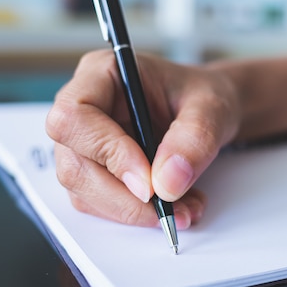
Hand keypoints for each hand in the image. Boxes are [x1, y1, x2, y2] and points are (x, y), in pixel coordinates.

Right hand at [46, 49, 240, 228]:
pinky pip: (101, 204)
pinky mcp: (95, 170)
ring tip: (185, 207)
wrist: (210, 113)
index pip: (74, 116)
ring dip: (134, 211)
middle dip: (123, 197)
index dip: (107, 152)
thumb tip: (166, 183)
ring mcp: (84, 142)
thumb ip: (194, 139)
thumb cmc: (204, 97)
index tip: (148, 182)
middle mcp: (84, 107)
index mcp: (102, 73)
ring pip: (84, 191)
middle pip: (74, 164)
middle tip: (170, 209)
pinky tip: (176, 205)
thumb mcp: (212, 108)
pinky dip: (138, 213)